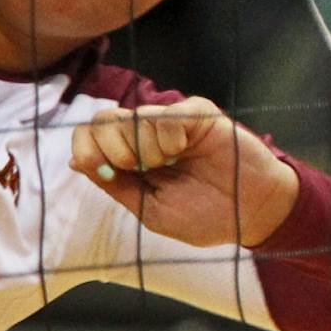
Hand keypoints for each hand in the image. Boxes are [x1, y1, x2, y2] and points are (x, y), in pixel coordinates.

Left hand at [71, 97, 300, 249]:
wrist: (252, 213)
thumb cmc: (205, 217)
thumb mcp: (150, 210)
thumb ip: (116, 185)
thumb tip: (78, 162)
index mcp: (132, 158)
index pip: (90, 135)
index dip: (86, 146)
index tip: (104, 168)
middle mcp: (148, 135)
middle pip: (104, 119)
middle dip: (112, 147)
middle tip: (139, 168)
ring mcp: (173, 121)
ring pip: (134, 116)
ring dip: (144, 147)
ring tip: (170, 163)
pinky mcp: (197, 113)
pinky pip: (165, 114)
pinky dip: (167, 136)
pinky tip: (183, 150)